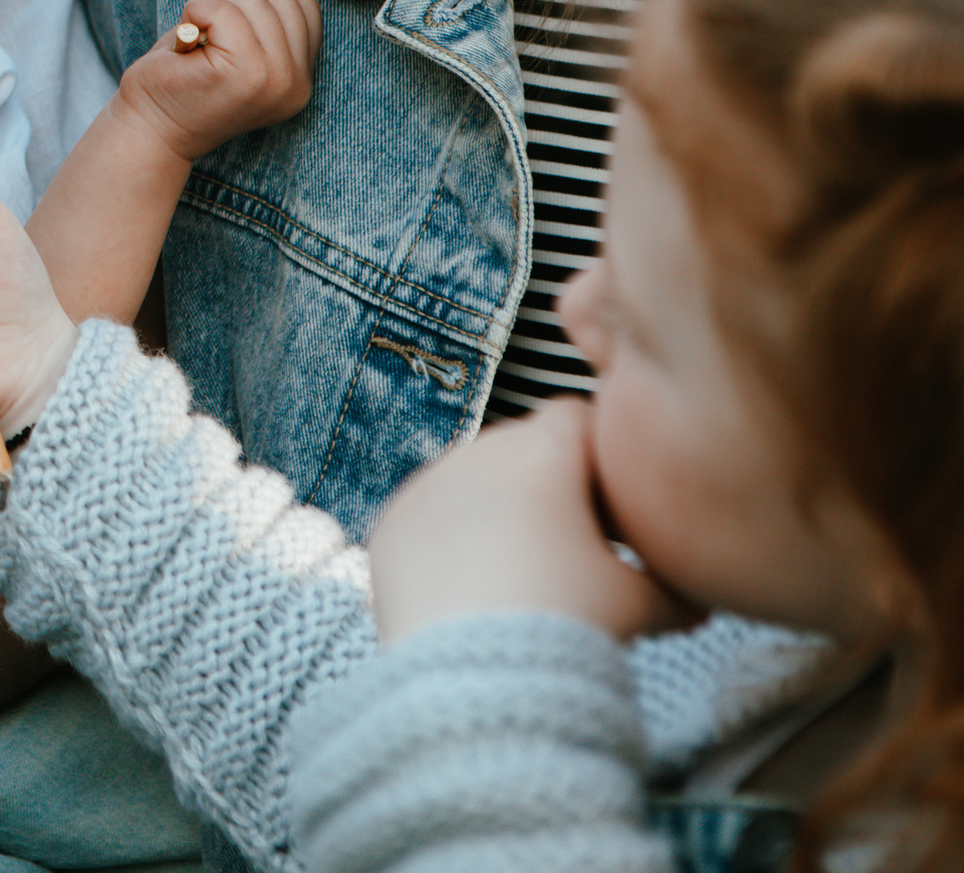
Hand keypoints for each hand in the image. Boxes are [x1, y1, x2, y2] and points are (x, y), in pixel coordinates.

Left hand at [113, 0, 319, 162]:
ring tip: (196, 40)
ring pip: (254, 1)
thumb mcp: (220, 29)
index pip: (307, 10)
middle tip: (205, 29)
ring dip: (213, 7)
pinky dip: (196, 13)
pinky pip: (224, 12)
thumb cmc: (182, 78)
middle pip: (281, 1)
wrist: (149, 128)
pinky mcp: (245, 76)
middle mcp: (297, 85)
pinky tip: (186, 41)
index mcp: (300, 79)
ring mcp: (275, 82)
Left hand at [369, 403, 695, 644]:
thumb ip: (673, 588)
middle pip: (521, 446)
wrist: (477, 673)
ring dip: (496, 506)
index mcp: (543, 451)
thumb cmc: (569, 622)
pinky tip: (472, 583)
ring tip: (522, 566)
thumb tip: (701, 603)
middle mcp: (478, 452)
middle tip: (575, 537)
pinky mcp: (389, 523)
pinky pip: (428, 515)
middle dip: (547, 480)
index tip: (613, 498)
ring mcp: (425, 484)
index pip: (577, 417)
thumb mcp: (642, 604)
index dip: (600, 453)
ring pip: (471, 478)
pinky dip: (449, 537)